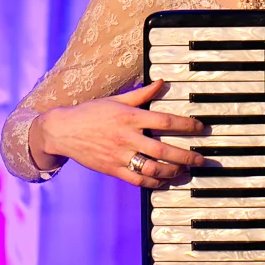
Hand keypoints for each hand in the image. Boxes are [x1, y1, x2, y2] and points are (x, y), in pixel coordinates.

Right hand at [29, 79, 204, 187]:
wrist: (62, 131)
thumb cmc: (91, 112)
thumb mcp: (117, 99)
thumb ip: (142, 94)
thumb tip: (162, 81)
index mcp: (130, 117)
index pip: (165, 122)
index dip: (187, 126)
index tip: (201, 129)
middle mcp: (127, 137)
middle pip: (164, 150)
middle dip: (187, 156)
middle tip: (201, 159)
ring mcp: (119, 155)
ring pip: (153, 169)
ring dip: (173, 172)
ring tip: (185, 171)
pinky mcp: (112, 169)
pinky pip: (137, 179)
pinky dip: (154, 182)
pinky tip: (164, 180)